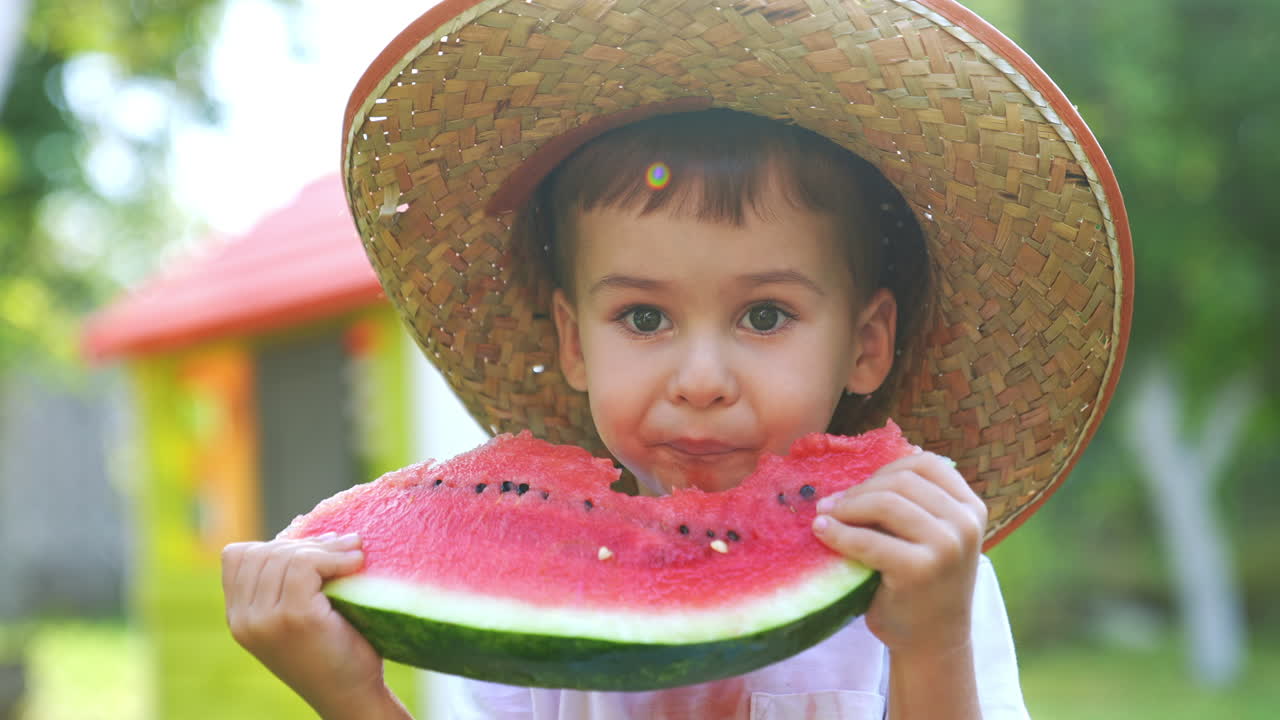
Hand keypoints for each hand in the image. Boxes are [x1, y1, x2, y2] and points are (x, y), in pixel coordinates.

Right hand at [221, 533, 390, 717]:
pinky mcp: (293, 618)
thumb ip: (287, 580)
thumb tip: (300, 527)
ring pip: (287, 556)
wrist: (350, 696)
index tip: (315, 550)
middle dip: (308, 542)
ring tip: (355, 552)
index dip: (276, 543)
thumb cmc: (334, 651)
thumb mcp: (297, 613)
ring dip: (327, 547)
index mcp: (239, 617)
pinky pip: (306, 566)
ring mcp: (265, 620)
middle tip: (346, 545)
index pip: (238, 556)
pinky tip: (356, 564)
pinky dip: (334, 557)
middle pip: (264, 551)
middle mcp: (243, 620)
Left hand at [810, 452, 987, 657]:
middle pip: (901, 480)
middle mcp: (965, 523)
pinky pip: (868, 540)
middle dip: (860, 489)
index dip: (887, 469)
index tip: (861, 487)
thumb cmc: (922, 584)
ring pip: (885, 502)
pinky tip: (822, 532)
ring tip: (825, 516)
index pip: (927, 464)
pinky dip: (839, 533)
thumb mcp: (930, 535)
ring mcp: (946, 546)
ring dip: (847, 507)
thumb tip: (865, 462)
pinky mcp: (920, 570)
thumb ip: (911, 503)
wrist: (931, 641)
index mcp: (971, 508)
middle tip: (832, 504)